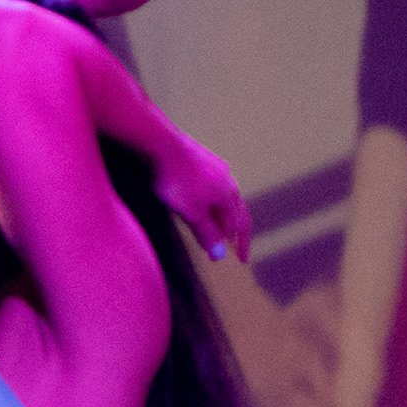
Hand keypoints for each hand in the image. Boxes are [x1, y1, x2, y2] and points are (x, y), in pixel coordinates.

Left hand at [154, 127, 251, 265]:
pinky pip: (213, 187)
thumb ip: (207, 233)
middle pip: (236, 211)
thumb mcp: (192, 214)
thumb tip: (221, 255)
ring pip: (225, 198)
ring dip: (222, 216)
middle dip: (234, 231)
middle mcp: (229, 182)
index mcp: (230, 196)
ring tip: (215, 229)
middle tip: (232, 246)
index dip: (243, 244)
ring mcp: (217, 170)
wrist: (163, 145)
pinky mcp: (204, 162)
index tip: (243, 260)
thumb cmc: (177, 182)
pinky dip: (212, 203)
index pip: (242, 225)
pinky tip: (202, 204)